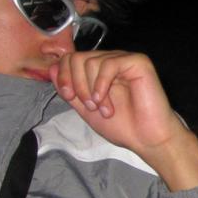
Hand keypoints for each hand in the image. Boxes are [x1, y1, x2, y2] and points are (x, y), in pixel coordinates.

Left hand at [49, 50, 197, 190]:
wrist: (146, 139)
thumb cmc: (119, 125)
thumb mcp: (84, 106)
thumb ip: (68, 88)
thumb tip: (51, 67)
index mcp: (96, 68)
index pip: (70, 58)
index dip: (63, 76)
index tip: (69, 97)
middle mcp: (108, 60)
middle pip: (77, 57)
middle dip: (76, 84)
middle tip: (88, 105)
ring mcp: (122, 59)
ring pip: (90, 61)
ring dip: (91, 89)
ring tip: (103, 108)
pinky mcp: (137, 61)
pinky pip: (109, 64)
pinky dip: (102, 84)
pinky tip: (105, 101)